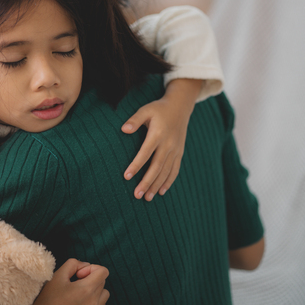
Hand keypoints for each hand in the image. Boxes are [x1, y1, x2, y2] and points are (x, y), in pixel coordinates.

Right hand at [27, 259, 109, 304]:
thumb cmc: (48, 299)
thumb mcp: (58, 275)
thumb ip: (73, 264)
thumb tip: (85, 265)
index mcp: (86, 289)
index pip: (103, 271)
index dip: (91, 268)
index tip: (79, 275)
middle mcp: (93, 302)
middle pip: (103, 282)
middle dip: (91, 278)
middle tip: (76, 284)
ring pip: (105, 295)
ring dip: (96, 291)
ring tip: (81, 294)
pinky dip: (98, 304)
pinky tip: (84, 304)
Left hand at [122, 79, 202, 200]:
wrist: (180, 107)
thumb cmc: (158, 109)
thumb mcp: (146, 110)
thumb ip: (135, 120)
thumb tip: (124, 129)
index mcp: (158, 134)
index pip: (145, 153)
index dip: (136, 165)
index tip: (126, 176)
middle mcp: (168, 144)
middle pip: (157, 166)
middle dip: (147, 182)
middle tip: (137, 195)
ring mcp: (175, 150)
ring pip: (166, 171)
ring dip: (157, 185)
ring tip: (148, 197)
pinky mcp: (180, 153)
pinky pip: (175, 170)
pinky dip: (168, 181)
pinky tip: (161, 191)